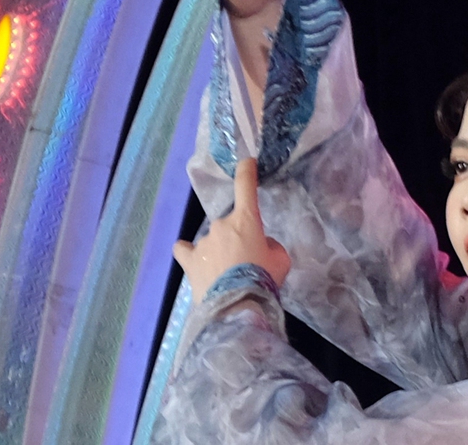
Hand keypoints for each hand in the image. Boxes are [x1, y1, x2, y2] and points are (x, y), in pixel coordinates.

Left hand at [173, 158, 290, 300]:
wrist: (238, 306)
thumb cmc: (264, 279)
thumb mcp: (281, 260)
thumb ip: (270, 246)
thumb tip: (259, 247)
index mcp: (246, 220)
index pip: (246, 185)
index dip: (247, 170)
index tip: (247, 162)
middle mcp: (221, 225)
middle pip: (231, 224)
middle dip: (239, 238)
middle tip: (249, 262)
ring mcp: (203, 241)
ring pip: (213, 239)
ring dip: (220, 250)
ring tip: (227, 274)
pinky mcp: (189, 260)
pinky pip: (185, 249)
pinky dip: (191, 252)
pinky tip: (198, 262)